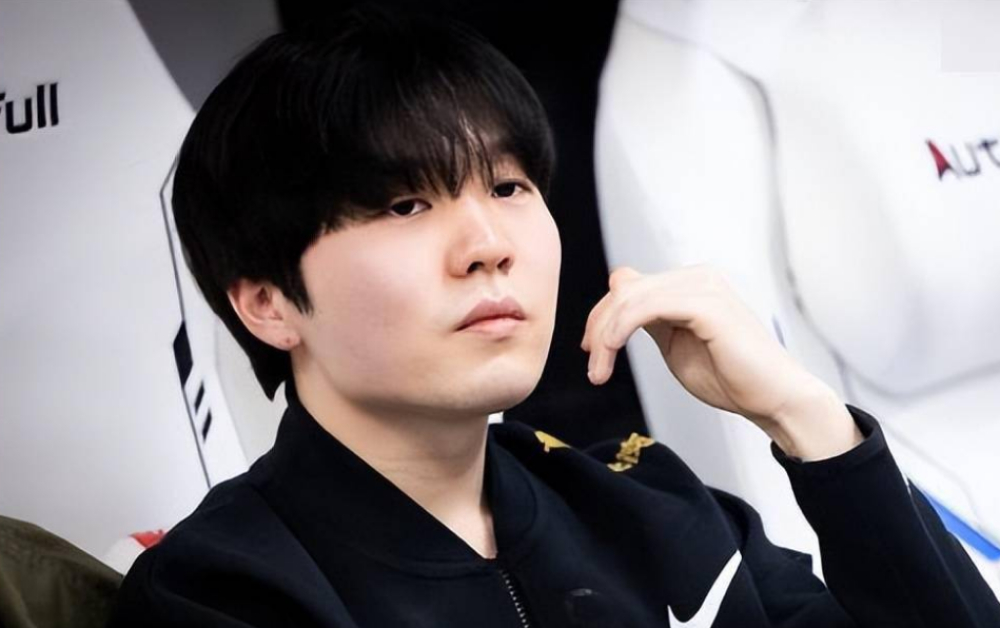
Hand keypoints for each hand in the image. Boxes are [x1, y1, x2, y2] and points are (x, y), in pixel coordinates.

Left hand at [581, 264, 861, 458]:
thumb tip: (617, 301)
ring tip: (599, 371)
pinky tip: (611, 352)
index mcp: (690, 284)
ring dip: (606, 335)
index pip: (630, 284)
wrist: (774, 399)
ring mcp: (704, 287)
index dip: (602, 314)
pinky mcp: (708, 305)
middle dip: (599, 326)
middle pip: (625, 287)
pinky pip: (647, 307)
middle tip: (593, 366)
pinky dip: (620, 329)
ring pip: (631, 297)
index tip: (591, 351)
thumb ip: (649, 320)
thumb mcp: (675, 343)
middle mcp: (697, 277)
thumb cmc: (730, 377)